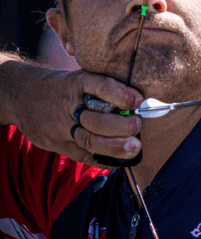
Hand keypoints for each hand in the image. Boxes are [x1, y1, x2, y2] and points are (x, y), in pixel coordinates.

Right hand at [10, 67, 142, 166]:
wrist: (22, 96)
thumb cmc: (64, 88)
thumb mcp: (80, 78)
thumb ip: (106, 87)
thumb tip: (140, 100)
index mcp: (77, 84)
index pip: (99, 86)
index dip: (120, 94)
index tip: (138, 100)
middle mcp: (69, 106)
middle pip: (96, 119)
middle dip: (120, 126)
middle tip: (137, 126)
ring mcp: (62, 127)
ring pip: (89, 140)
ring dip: (115, 146)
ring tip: (134, 147)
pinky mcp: (57, 144)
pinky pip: (82, 155)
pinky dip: (104, 159)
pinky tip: (121, 160)